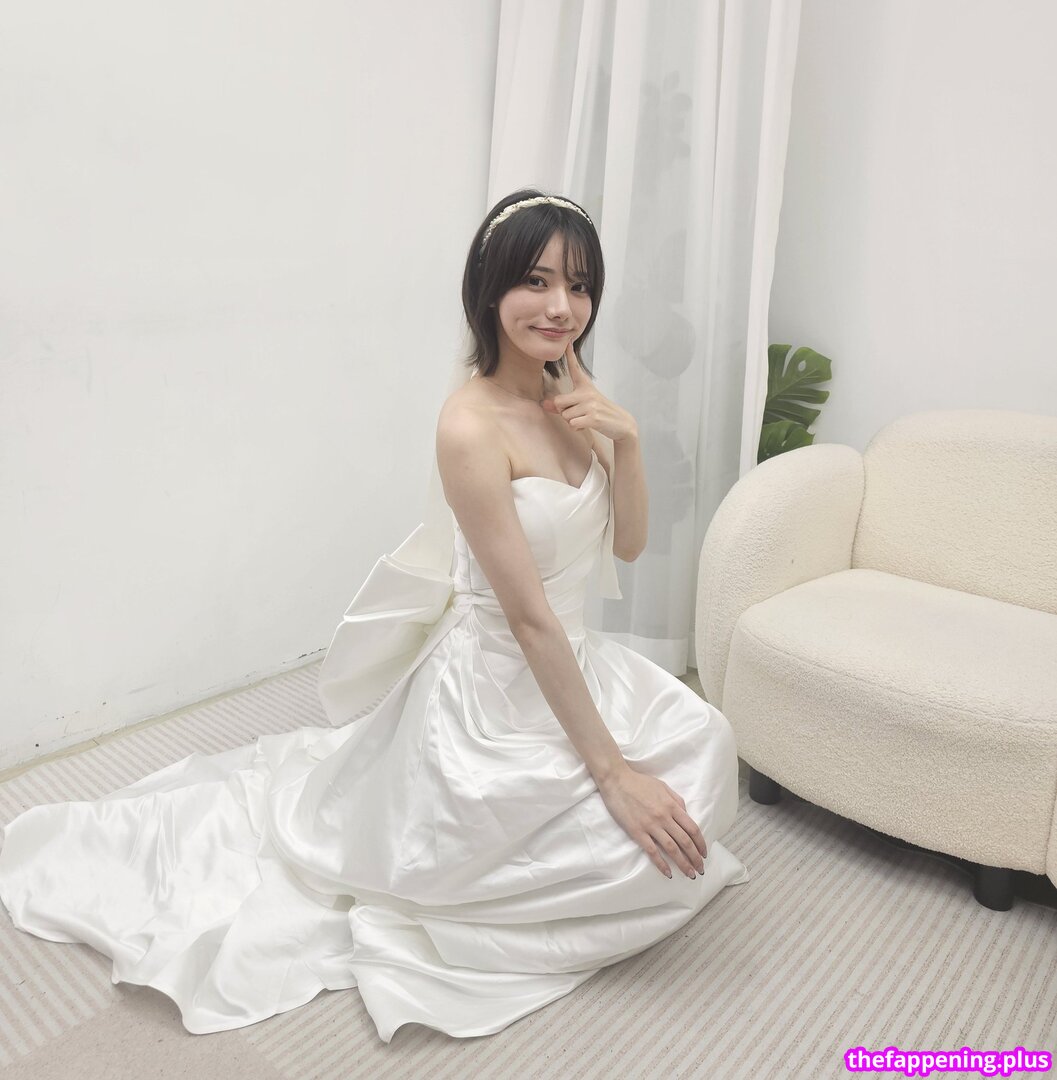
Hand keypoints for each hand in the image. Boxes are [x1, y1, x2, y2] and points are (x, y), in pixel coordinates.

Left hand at [541, 341, 637, 442]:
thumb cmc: (598, 413)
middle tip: (577, 413)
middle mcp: (587, 392)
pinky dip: (577, 428)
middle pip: (558, 402)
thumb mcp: (581, 406)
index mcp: (585, 386)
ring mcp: (590, 404)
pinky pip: (573, 424)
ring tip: (585, 419)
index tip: (568, 341)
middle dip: (563, 412)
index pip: (575, 368)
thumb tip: (543, 404)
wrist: (621, 423)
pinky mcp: (593, 417)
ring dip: (572, 421)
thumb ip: (561, 405)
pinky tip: (587, 425)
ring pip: (565, 416)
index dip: (570, 355)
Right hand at [597, 764, 707, 879]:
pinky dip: (661, 864)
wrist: (616, 780)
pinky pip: (652, 851)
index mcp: (672, 806)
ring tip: (689, 874)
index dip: (701, 844)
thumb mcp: (663, 786)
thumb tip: (686, 814)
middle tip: (700, 869)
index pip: (692, 829)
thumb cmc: (640, 782)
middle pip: (685, 842)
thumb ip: (677, 800)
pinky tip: (668, 873)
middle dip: (695, 858)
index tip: (704, 854)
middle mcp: (664, 817)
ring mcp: (650, 826)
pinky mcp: (637, 832)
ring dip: (683, 864)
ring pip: (672, 849)